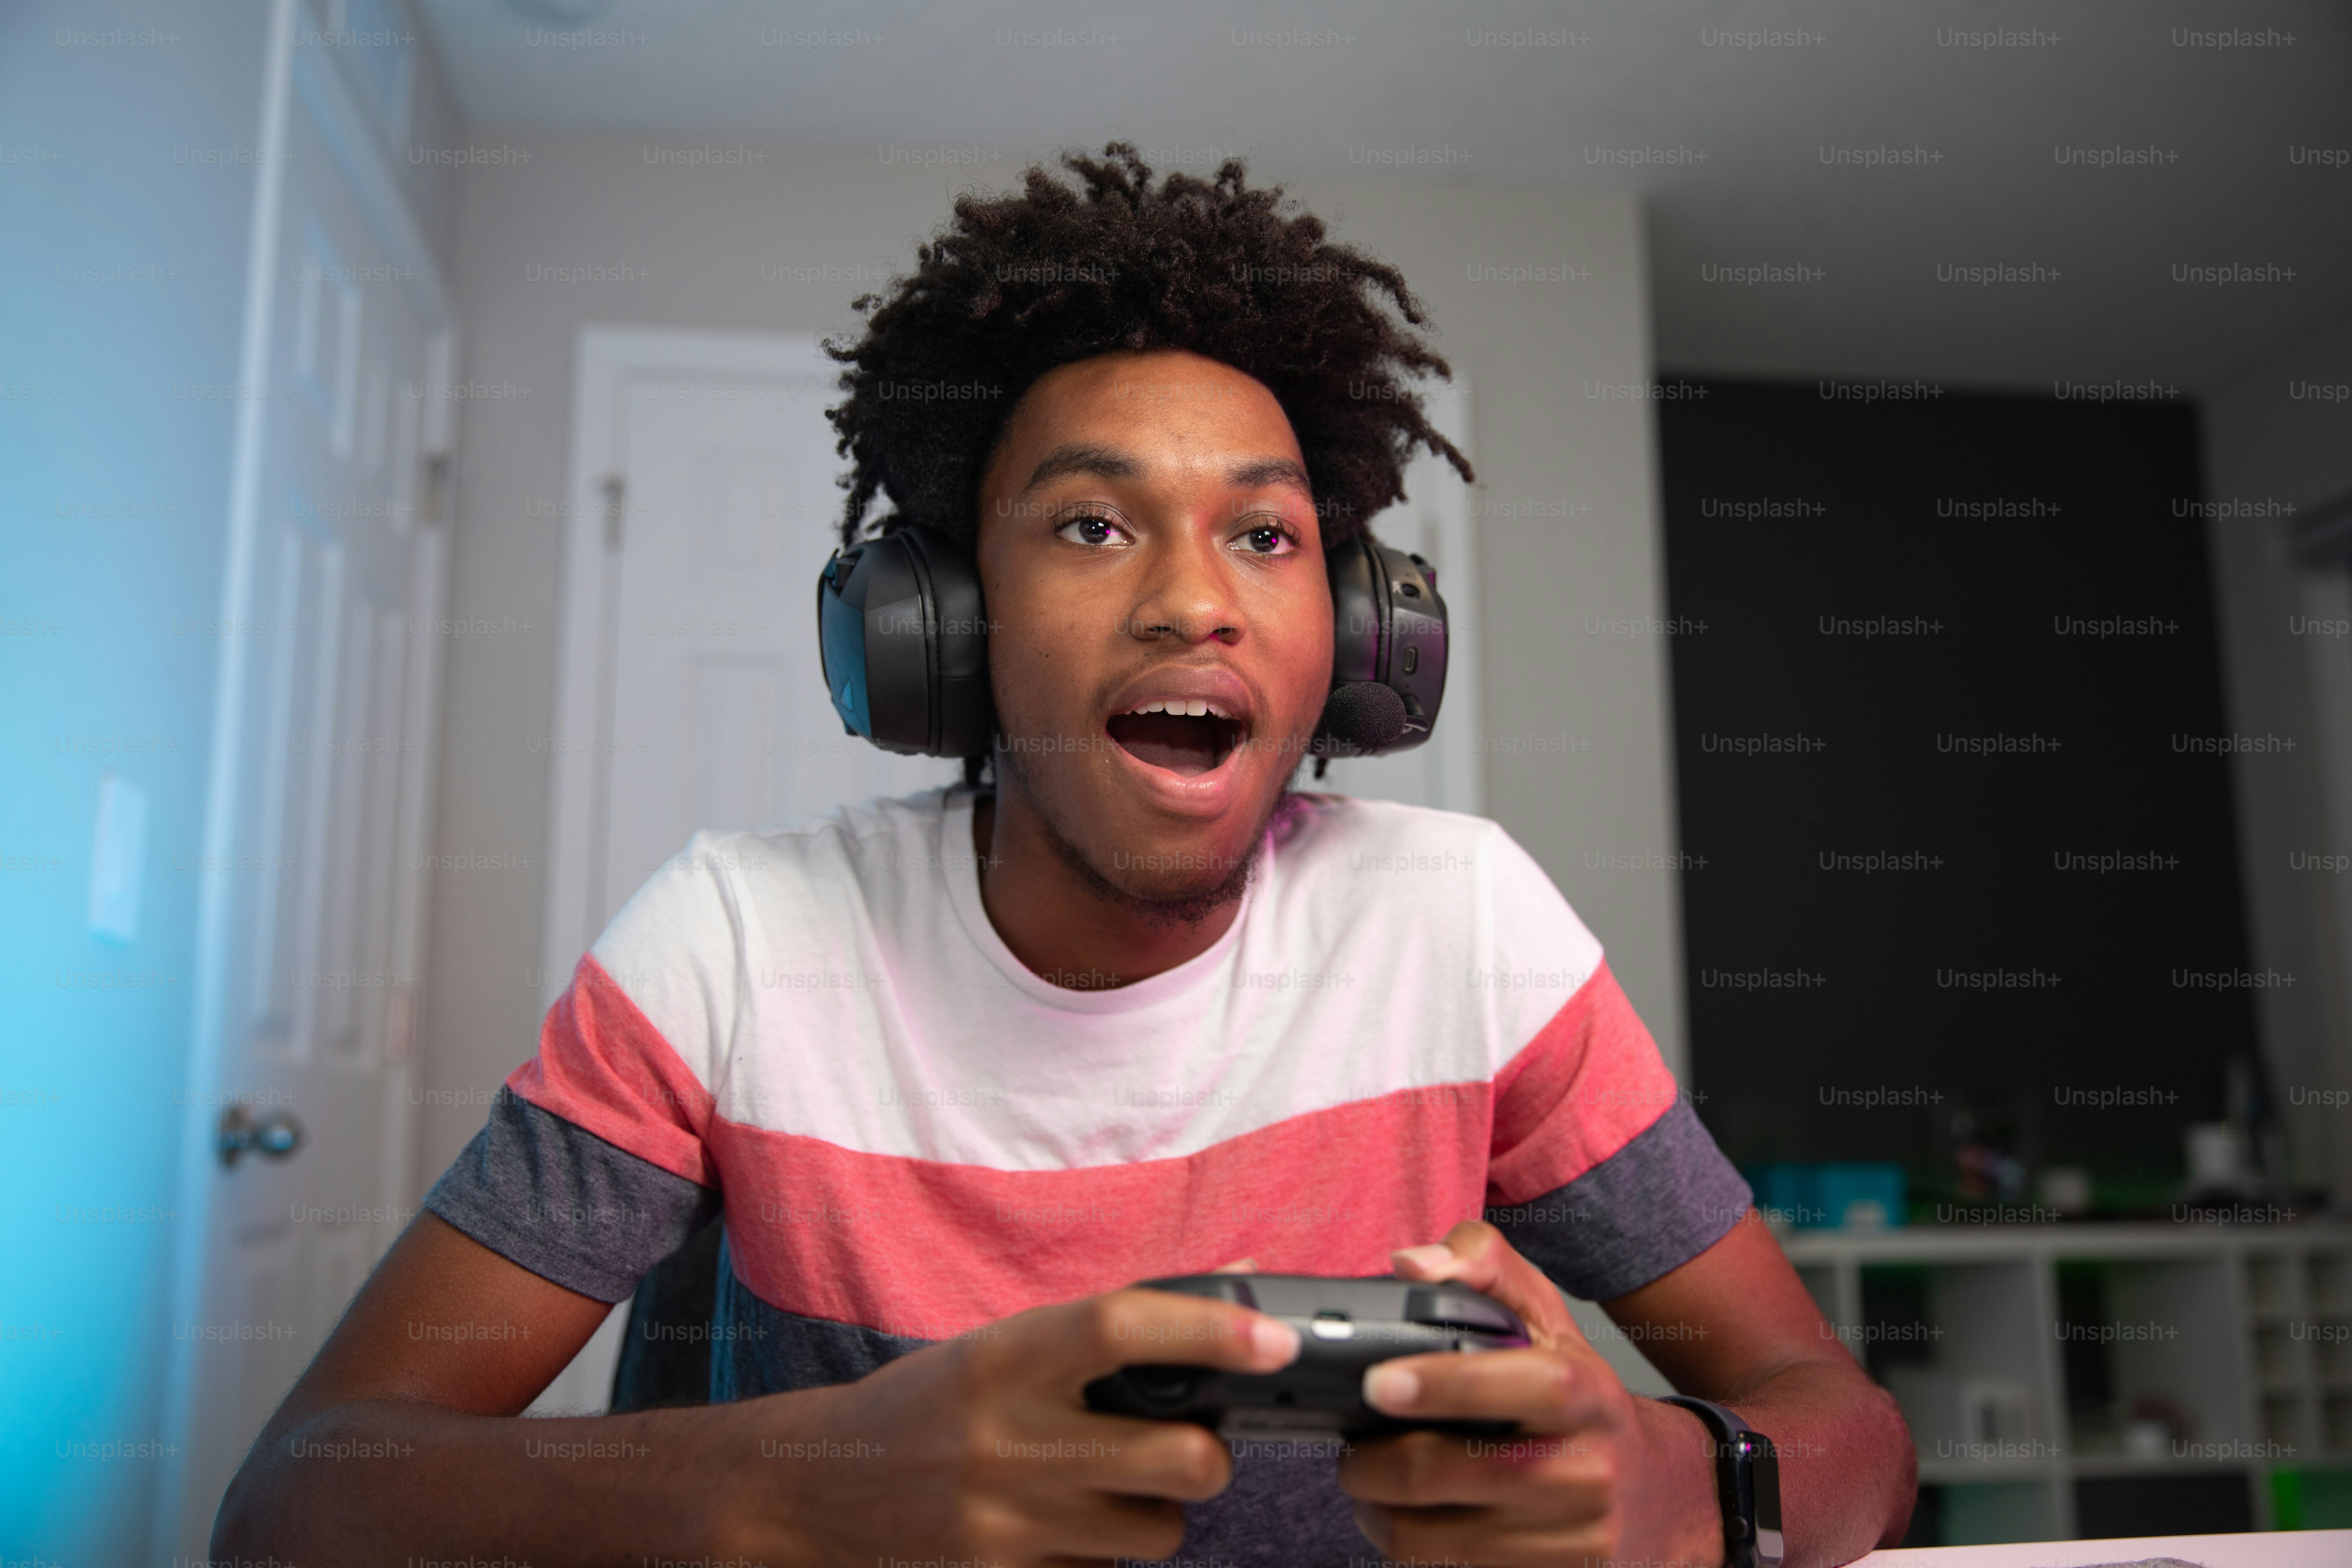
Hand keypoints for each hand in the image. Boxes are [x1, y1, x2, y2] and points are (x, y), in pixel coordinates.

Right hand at [705, 1262, 1297, 1566]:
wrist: (818, 1489)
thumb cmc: (932, 1404)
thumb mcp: (1006, 1344)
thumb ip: (1115, 1323)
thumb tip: (1240, 1281)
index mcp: (1007, 1356)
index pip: (1124, 1327)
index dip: (1210, 1331)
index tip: (1276, 1339)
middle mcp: (1008, 1437)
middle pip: (1179, 1457)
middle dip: (1206, 1456)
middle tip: (1184, 1446)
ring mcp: (1005, 1521)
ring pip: (1159, 1533)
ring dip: (1153, 1516)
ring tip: (1101, 1493)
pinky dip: (1100, 1560)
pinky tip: (1057, 1534)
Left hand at [1338, 1221, 1724, 1567]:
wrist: (1663, 1494)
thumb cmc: (1585, 1401)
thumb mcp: (1548, 1320)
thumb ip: (1484, 1266)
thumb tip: (1413, 1265)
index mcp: (1584, 1395)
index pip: (1517, 1385)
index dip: (1442, 1384)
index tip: (1377, 1383)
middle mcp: (1584, 1471)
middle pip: (1450, 1473)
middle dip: (1373, 1464)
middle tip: (1352, 1453)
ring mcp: (1574, 1540)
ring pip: (1437, 1543)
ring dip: (1382, 1518)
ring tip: (1373, 1492)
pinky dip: (1415, 1556)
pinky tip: (1411, 1527)